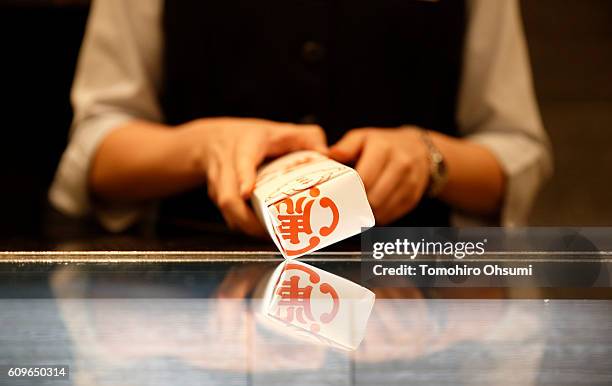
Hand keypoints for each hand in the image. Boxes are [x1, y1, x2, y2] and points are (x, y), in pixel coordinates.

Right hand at [179, 117, 327, 235]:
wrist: (213, 140)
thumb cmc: (254, 137)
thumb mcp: (282, 129)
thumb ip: (308, 137)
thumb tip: (327, 155)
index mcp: (246, 145)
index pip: (242, 160)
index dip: (243, 176)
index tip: (246, 192)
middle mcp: (228, 164)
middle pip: (227, 196)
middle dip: (246, 219)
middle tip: (272, 233)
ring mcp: (219, 182)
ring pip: (226, 209)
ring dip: (247, 227)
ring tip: (272, 237)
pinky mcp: (217, 197)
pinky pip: (227, 216)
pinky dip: (243, 227)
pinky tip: (262, 234)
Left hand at [329, 127, 429, 224]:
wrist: (417, 148)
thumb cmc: (383, 144)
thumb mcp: (362, 137)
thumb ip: (344, 148)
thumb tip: (325, 157)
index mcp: (383, 148)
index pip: (364, 179)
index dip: (349, 190)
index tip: (338, 195)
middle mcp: (400, 164)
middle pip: (374, 197)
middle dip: (357, 204)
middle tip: (345, 205)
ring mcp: (410, 181)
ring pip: (383, 209)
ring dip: (368, 213)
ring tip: (357, 207)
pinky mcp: (413, 196)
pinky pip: (393, 214)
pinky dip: (380, 216)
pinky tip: (372, 210)